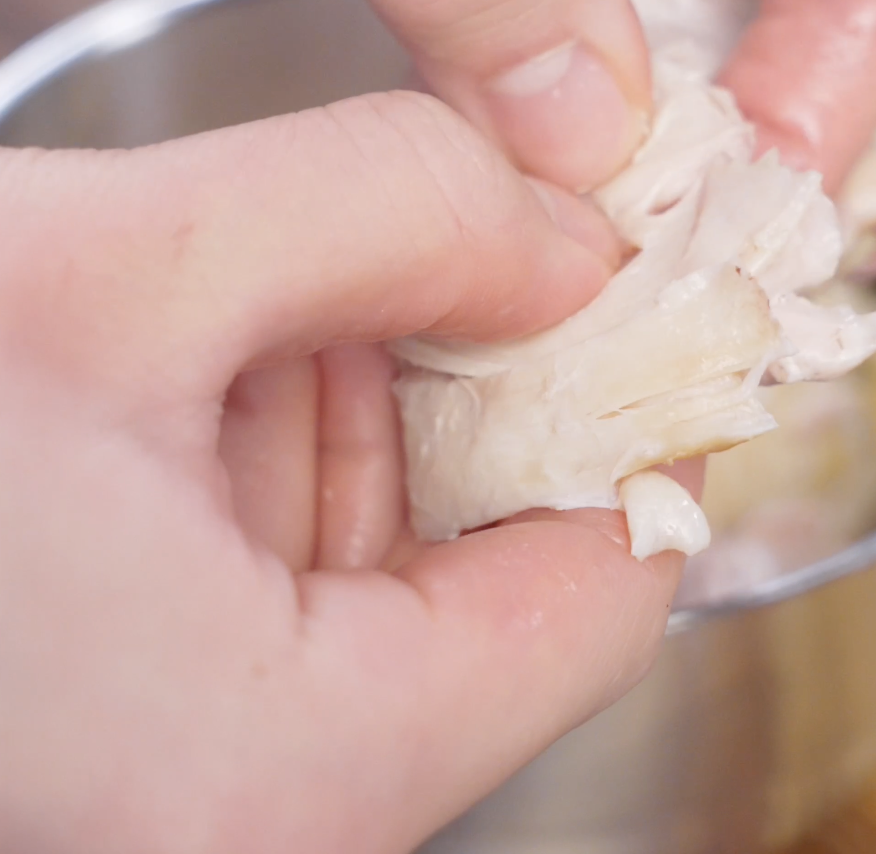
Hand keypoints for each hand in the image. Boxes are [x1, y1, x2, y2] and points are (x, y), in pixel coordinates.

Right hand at [0, 93, 694, 853]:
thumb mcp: (105, 268)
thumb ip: (381, 209)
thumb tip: (568, 227)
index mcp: (282, 770)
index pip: (603, 585)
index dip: (641, 409)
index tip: (635, 271)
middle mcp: (265, 808)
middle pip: (506, 561)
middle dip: (501, 377)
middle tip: (477, 222)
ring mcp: (212, 756)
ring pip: (405, 546)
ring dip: (390, 385)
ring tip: (317, 263)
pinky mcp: (162, 687)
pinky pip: (301, 544)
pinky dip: (305, 419)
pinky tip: (251, 324)